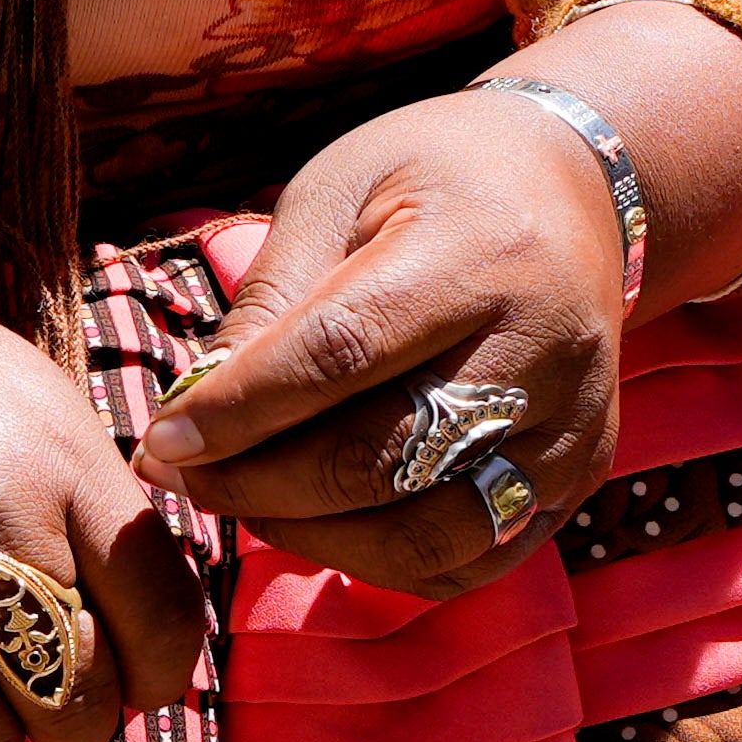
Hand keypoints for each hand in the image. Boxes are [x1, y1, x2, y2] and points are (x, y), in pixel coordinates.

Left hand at [136, 93, 626, 591]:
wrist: (571, 187)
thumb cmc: (430, 180)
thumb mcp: (335, 193)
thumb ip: (271, 301)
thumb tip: (196, 410)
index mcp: (480, 256)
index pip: (342, 354)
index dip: (240, 410)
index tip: (162, 440)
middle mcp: (545, 351)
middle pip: (384, 457)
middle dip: (259, 483)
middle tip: (181, 475)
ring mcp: (572, 426)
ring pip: (430, 532)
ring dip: (314, 537)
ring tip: (244, 500)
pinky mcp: (579, 475)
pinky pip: (470, 558)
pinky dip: (380, 560)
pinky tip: (319, 522)